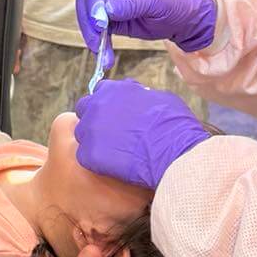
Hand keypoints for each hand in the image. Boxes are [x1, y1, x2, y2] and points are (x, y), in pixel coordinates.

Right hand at [74, 0, 217, 53]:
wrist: (181, 20)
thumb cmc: (172, 2)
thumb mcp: (155, 1)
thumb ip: (131, 4)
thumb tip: (107, 9)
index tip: (99, 20)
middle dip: (89, 22)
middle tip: (97, 40)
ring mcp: (108, 3)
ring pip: (88, 17)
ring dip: (92, 37)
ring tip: (103, 56)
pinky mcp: (109, 21)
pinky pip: (97, 32)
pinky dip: (99, 44)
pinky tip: (105, 57)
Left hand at [74, 79, 209, 190]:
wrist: (174, 150)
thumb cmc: (173, 123)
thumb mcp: (159, 98)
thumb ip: (140, 96)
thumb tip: (139, 96)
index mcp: (113, 90)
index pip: (100, 93)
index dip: (109, 104)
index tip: (117, 115)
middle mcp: (96, 106)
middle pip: (85, 110)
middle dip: (95, 119)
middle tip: (112, 133)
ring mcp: (90, 130)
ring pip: (82, 134)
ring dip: (94, 140)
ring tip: (114, 152)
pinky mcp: (89, 154)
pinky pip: (85, 156)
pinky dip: (96, 161)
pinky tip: (112, 165)